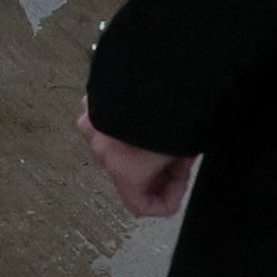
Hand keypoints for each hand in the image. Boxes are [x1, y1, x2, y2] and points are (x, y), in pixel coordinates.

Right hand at [79, 113, 195, 220]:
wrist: (159, 69)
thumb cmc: (175, 113)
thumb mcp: (186, 149)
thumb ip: (175, 169)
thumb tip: (172, 166)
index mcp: (123, 169)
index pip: (140, 206)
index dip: (166, 203)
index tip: (181, 188)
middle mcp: (100, 151)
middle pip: (127, 176)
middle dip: (153, 173)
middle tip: (178, 158)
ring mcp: (91, 124)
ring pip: (114, 149)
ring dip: (135, 149)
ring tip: (162, 132)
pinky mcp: (90, 102)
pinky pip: (106, 122)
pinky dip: (123, 125)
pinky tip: (142, 114)